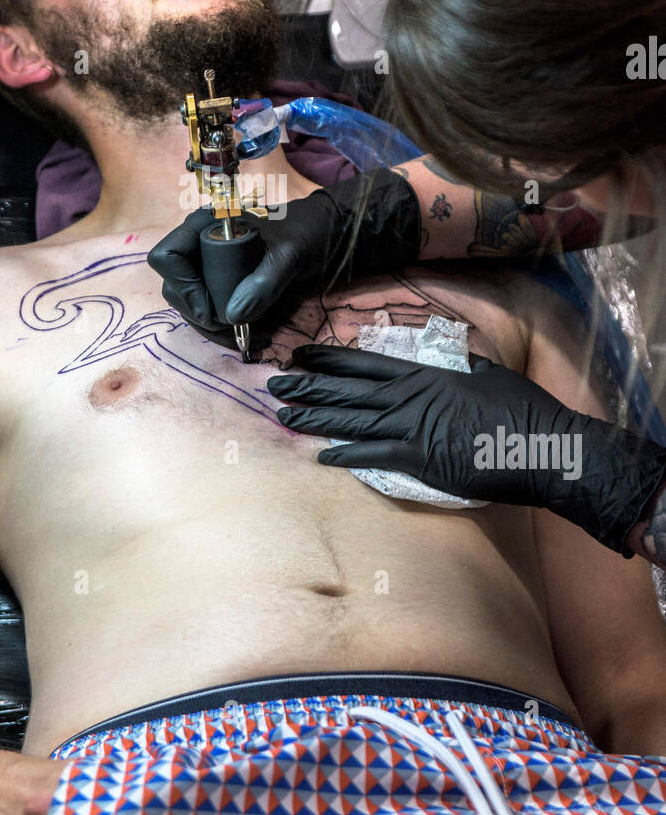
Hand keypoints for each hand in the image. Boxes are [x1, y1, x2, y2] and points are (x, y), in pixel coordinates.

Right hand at [146, 168, 420, 343]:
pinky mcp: (225, 283)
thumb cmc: (309, 231)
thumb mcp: (291, 254)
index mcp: (207, 225)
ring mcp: (211, 266)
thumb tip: (232, 316)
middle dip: (197, 313)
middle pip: (175, 285)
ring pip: (192, 302)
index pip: (168, 256)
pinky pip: (211, 309)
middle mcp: (201, 245)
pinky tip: (249, 335)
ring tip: (242, 338)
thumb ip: (264, 282)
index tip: (209, 311)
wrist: (330, 234)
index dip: (181, 286)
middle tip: (229, 331)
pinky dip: (225, 327)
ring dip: (211, 326)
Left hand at [266, 344, 665, 555]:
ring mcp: (414, 427)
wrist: (541, 445)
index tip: (301, 356)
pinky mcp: (421, 458)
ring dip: (317, 418)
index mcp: (426, 376)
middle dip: (309, 387)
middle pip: (349, 391)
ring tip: (284, 415)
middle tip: (274, 384)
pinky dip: (346, 454)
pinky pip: (374, 455)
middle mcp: (412, 397)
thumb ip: (467, 368)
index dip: (330, 361)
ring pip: (353, 420)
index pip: (366, 364)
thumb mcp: (491, 375)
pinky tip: (321, 455)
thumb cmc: (521, 411)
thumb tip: (460, 362)